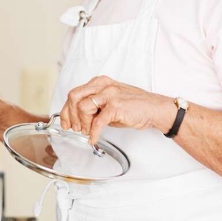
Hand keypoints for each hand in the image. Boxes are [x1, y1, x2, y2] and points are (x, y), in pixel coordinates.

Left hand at [59, 75, 173, 144]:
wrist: (154, 109)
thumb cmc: (135, 106)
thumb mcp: (111, 101)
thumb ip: (95, 105)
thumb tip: (79, 118)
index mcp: (100, 82)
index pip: (75, 93)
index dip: (66, 110)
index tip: (66, 122)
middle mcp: (103, 85)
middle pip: (74, 97)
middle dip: (70, 115)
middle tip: (74, 128)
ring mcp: (110, 94)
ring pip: (83, 107)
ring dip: (82, 123)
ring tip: (87, 132)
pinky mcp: (116, 106)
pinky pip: (97, 122)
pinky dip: (93, 133)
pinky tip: (94, 138)